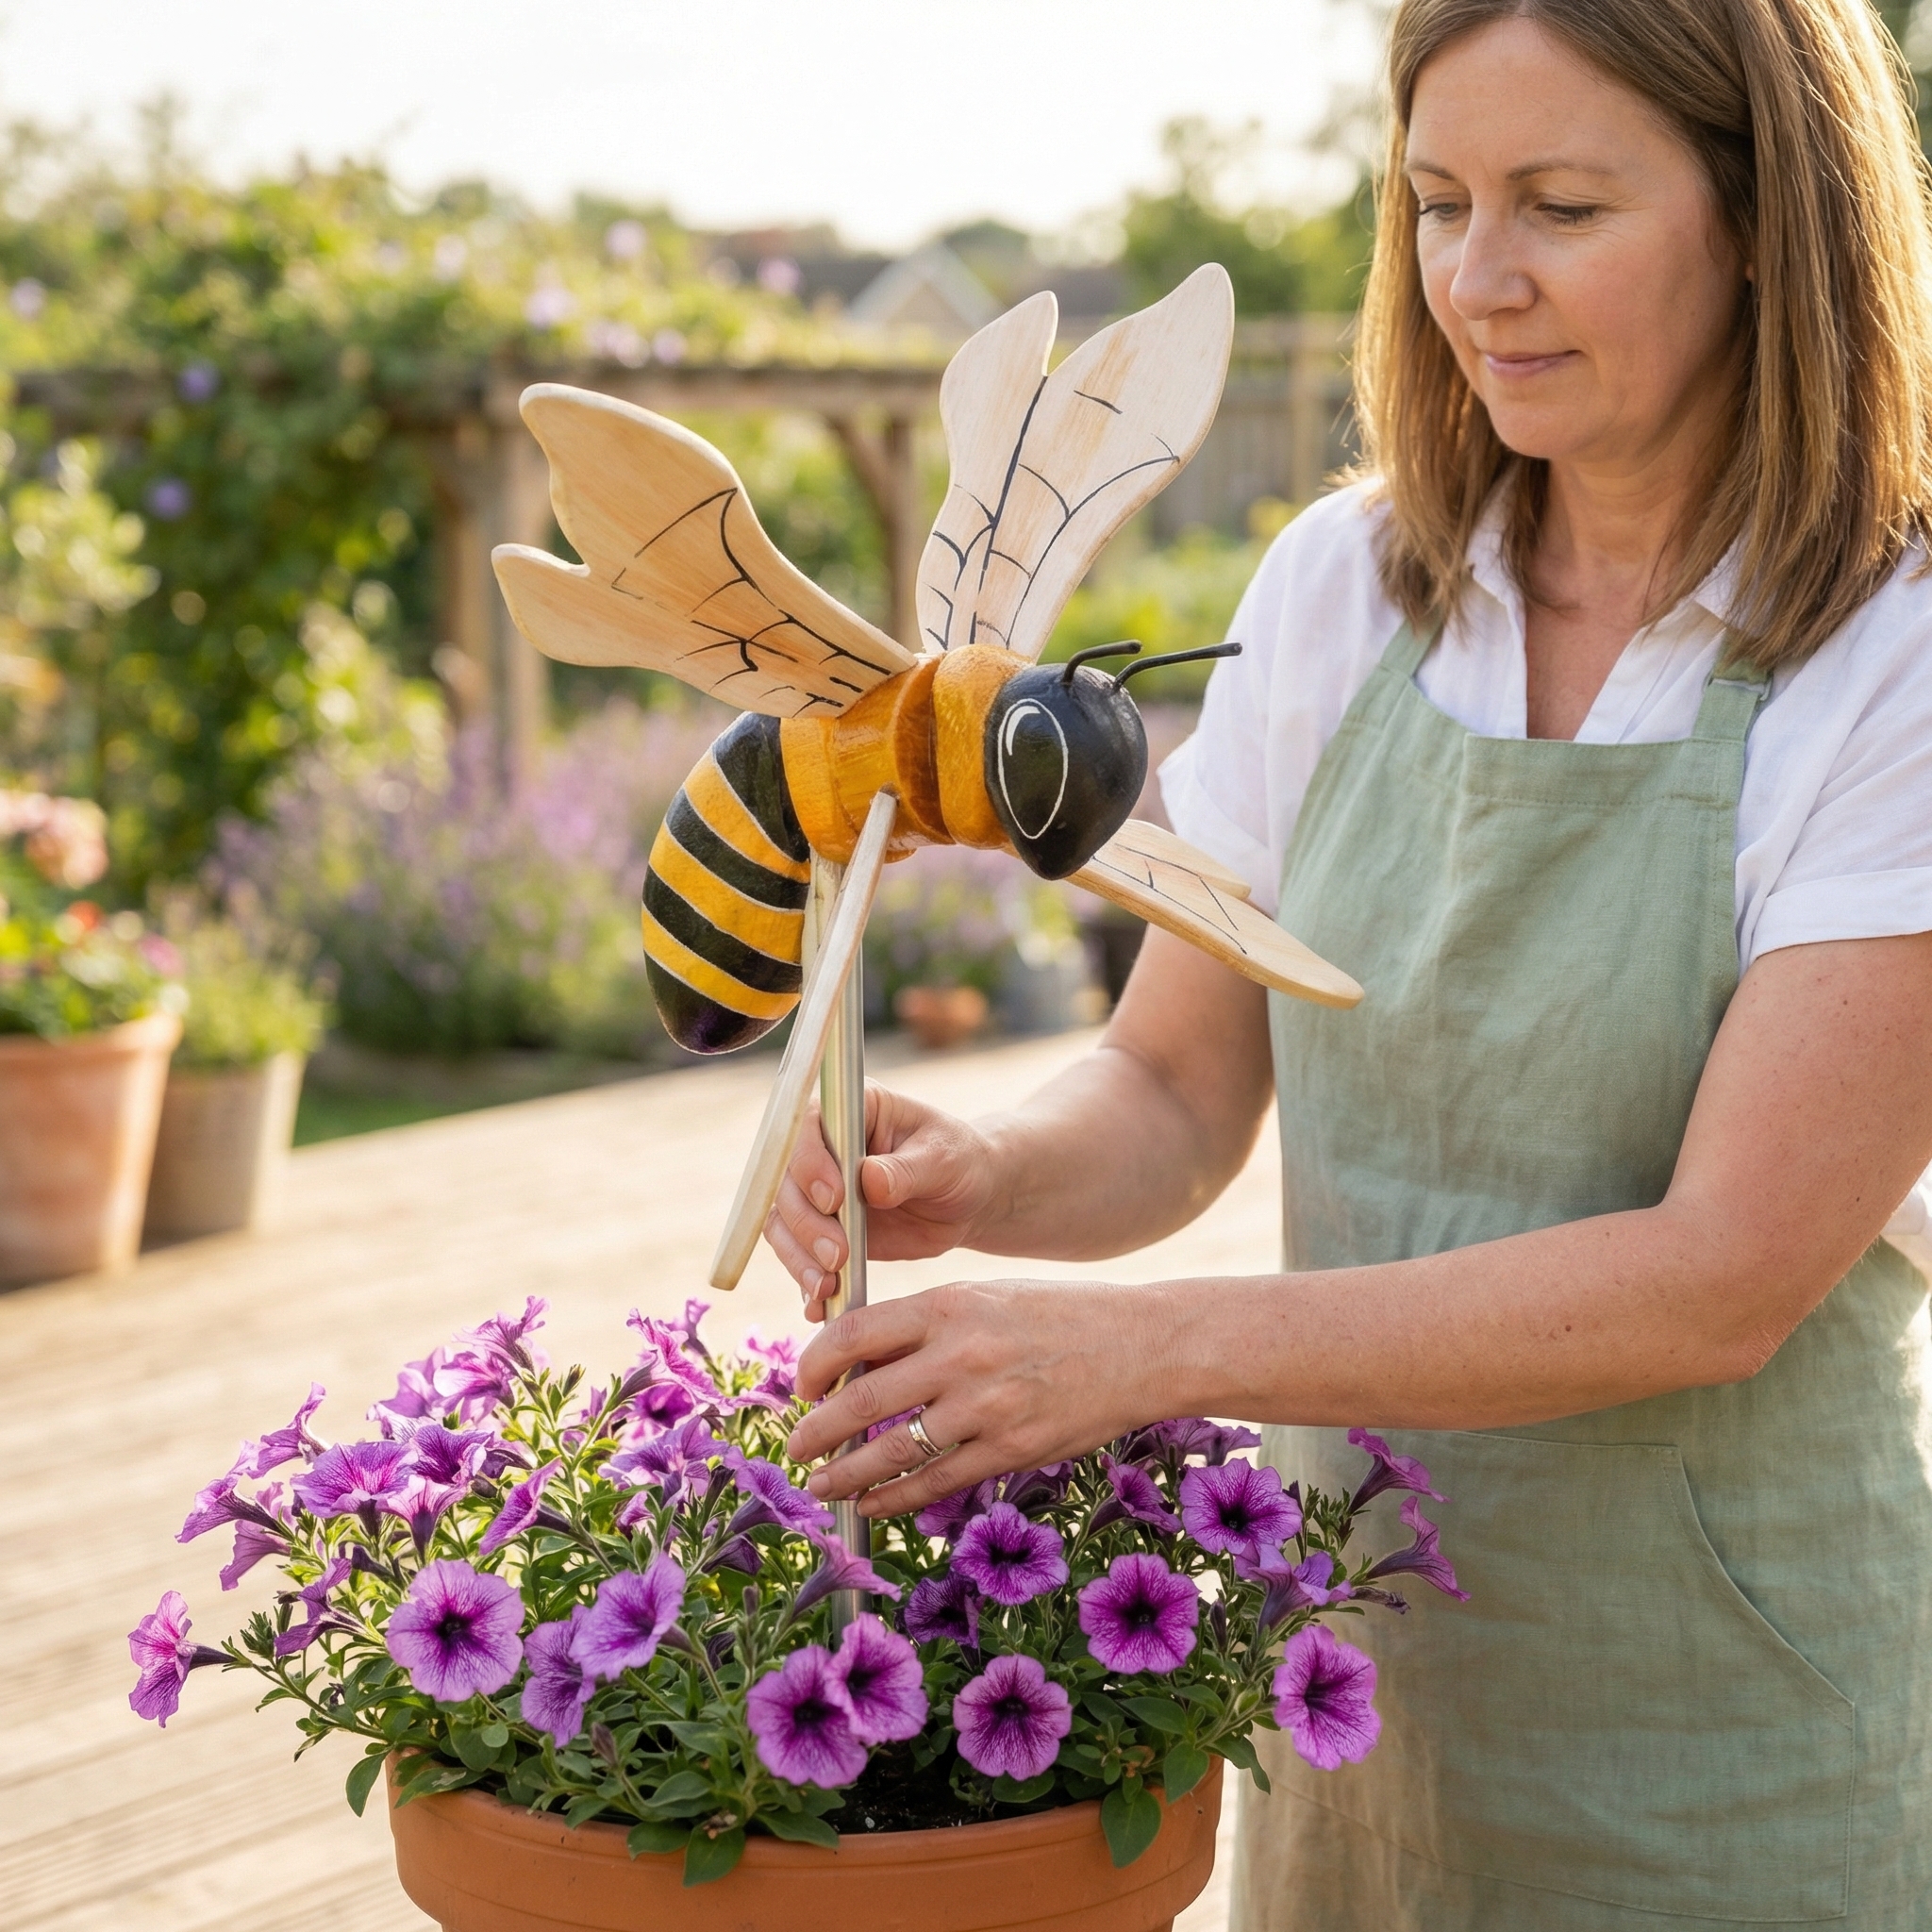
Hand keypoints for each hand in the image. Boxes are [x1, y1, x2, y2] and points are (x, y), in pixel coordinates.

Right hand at [764, 1083, 1002, 1321]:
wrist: (967, 1198)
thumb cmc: (959, 1162)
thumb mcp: (944, 1159)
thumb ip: (906, 1170)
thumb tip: (870, 1181)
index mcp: (850, 1109)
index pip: (807, 1126)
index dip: (811, 1163)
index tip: (835, 1199)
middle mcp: (822, 1146)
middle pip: (786, 1182)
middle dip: (807, 1223)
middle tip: (837, 1256)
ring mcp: (815, 1190)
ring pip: (783, 1223)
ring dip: (798, 1257)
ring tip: (828, 1286)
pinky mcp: (820, 1229)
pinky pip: (799, 1255)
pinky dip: (805, 1282)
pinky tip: (820, 1305)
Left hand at [783, 1278, 1177, 1515]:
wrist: (1141, 1345)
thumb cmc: (1058, 1315)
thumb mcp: (985, 1297)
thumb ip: (924, 1327)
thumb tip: (854, 1363)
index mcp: (948, 1304)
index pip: (853, 1334)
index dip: (814, 1365)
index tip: (803, 1386)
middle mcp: (961, 1354)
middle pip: (861, 1400)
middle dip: (815, 1431)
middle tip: (793, 1448)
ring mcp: (987, 1406)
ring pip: (892, 1451)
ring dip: (844, 1474)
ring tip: (820, 1486)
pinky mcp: (1012, 1449)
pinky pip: (936, 1481)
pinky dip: (894, 1498)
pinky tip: (872, 1504)